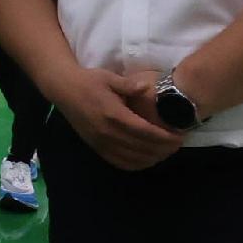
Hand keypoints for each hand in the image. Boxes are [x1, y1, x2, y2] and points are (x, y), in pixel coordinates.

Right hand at [53, 62, 178, 170]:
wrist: (63, 90)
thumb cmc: (89, 81)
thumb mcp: (109, 77)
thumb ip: (129, 85)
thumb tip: (147, 87)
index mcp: (113, 114)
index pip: (145, 132)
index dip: (164, 137)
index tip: (179, 137)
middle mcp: (108, 132)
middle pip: (142, 148)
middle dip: (163, 149)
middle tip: (177, 144)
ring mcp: (101, 142)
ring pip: (133, 159)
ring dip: (152, 158)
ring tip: (166, 152)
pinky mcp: (96, 148)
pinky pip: (119, 163)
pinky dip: (136, 165)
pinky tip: (147, 160)